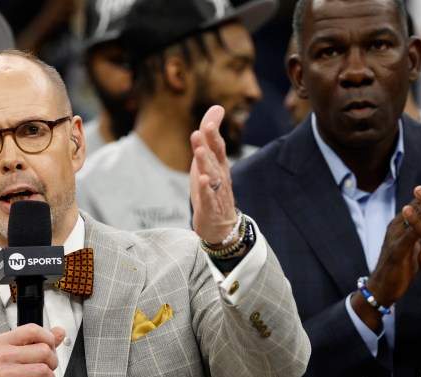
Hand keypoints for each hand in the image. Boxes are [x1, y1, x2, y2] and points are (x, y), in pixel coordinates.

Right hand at [0, 324, 66, 376]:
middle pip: (44, 350)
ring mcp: (4, 373)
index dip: (49, 338)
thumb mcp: (8, 357)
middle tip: (46, 370)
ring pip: (44, 370)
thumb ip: (35, 343)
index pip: (33, 330)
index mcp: (1, 342)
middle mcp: (1, 355)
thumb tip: (59, 332)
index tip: (51, 348)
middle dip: (52, 362)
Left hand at [189, 105, 236, 243]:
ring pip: (211, 175)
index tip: (208, 120)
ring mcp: (216, 191)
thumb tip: (217, 107)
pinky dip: (206, 188)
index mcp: (219, 164)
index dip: (212, 133)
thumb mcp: (208, 160)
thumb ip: (209, 136)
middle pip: (215, 157)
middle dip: (210, 143)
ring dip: (205, 162)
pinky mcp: (210, 207)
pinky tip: (203, 180)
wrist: (221, 225)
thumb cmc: (213, 188)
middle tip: (205, 128)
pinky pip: (209, 196)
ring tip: (199, 151)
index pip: (217, 146)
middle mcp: (220, 176)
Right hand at [352, 167, 420, 327]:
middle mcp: (396, 227)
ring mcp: (395, 238)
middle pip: (416, 204)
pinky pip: (412, 234)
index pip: (417, 203)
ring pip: (414, 215)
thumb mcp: (408, 247)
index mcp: (399, 225)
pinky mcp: (397, 251)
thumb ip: (416, 233)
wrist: (381, 289)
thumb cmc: (396, 268)